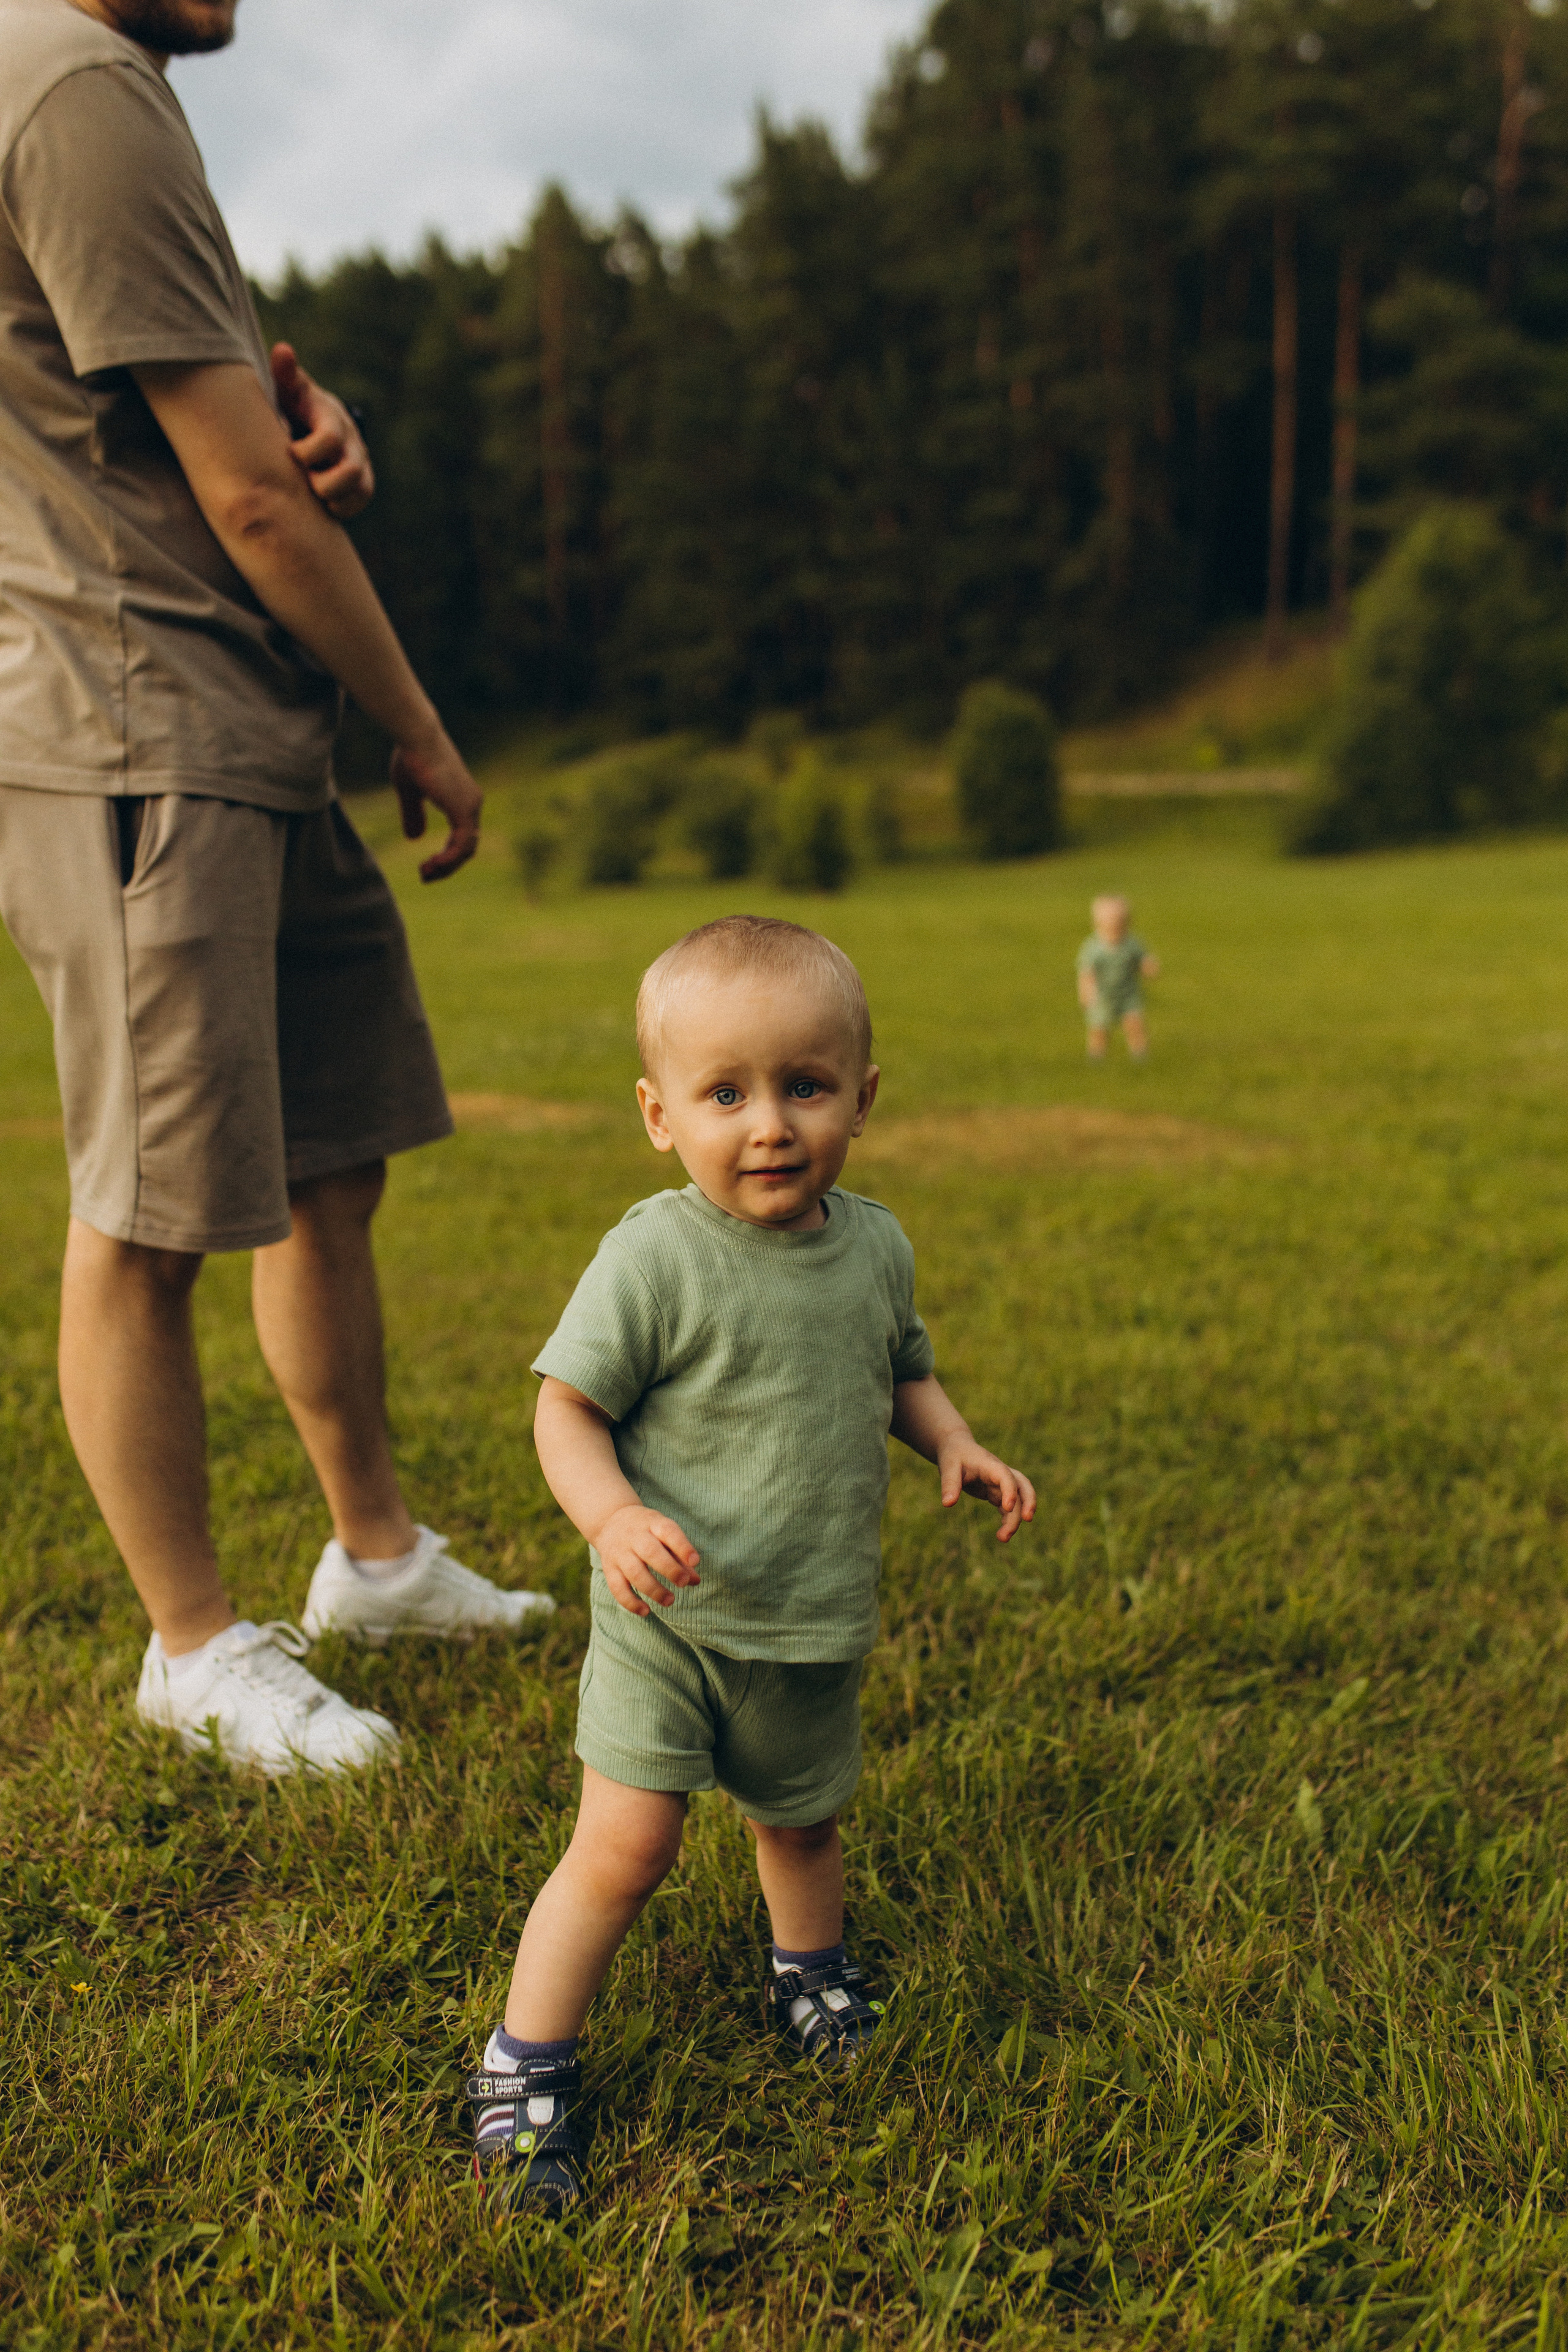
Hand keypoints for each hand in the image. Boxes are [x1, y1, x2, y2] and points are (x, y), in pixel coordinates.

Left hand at [270, 343, 374, 519]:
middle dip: (322, 482)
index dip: (308, 453)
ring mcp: (359, 461)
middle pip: (350, 471)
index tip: (290, 452)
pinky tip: (321, 502)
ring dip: (332, 497)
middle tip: (302, 479)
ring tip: (311, 490)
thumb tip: (283, 349)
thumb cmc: (289, 406)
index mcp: (331, 416)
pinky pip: (359, 502)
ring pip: (359, 491)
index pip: (330, 439)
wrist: (303, 424)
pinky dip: (340, 507)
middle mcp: (351, 439)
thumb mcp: (285, 390)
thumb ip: (284, 374)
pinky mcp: (362, 482)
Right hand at [390, 731, 482, 881]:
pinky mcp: (463, 809)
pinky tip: (432, 865)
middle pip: (467, 847)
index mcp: (462, 798)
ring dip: (446, 866)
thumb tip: (414, 838)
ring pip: (466, 850)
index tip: (426, 865)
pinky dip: (448, 859)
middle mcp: (472, 802)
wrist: (417, 737)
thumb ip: (413, 814)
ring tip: (425, 874)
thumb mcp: (409, 791)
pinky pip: (462, 845)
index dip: (447, 855)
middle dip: (447, 866)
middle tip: (425, 876)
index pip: (463, 836)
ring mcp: (470, 806)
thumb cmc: (411, 756)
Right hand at [594, 1504, 701, 1616]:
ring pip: (635, 1572)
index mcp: (652, 1523)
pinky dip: (631, 1602)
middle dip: (669, 1569)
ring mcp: (619, 1553)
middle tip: (683, 1582)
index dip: (682, 1546)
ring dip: (654, 1590)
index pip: (668, 1531)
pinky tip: (645, 1611)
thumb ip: (680, 1556)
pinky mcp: (609, 1569)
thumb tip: (695, 1581)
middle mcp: (634, 1537)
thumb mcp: (663, 1533)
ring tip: (670, 1601)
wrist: (609, 1521)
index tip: (695, 1561)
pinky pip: (617, 1588)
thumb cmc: (646, 1530)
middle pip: (650, 1552)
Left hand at [937, 1434, 1035, 1541]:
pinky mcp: (997, 1492)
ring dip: (1014, 1518)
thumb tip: (948, 1504)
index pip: (1006, 1476)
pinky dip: (1008, 1520)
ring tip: (1003, 1538)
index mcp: (990, 1465)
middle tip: (1027, 1519)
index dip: (1009, 1491)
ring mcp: (1001, 1484)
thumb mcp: (948, 1466)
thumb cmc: (954, 1455)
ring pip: (1017, 1500)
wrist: (957, 1448)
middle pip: (1023, 1486)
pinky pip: (1008, 1507)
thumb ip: (949, 1484)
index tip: (1007, 1508)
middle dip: (1028, 1502)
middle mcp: (1000, 1474)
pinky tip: (1001, 1535)